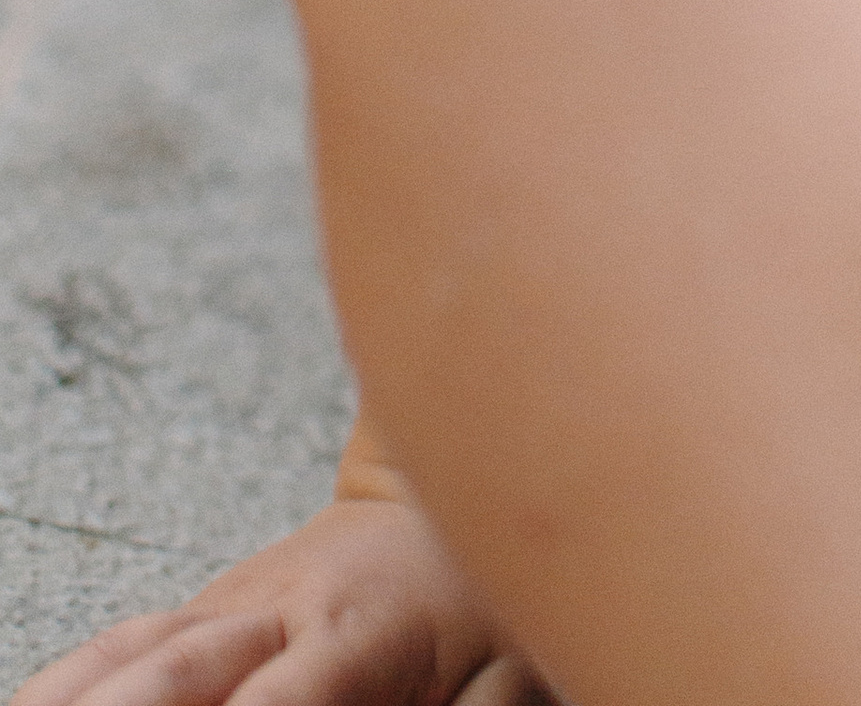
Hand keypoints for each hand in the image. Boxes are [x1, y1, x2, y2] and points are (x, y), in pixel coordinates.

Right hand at [9, 477, 543, 705]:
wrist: (450, 483)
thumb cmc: (484, 588)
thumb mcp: (507, 660)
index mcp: (353, 633)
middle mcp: (274, 613)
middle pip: (173, 676)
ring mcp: (229, 603)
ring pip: (133, 655)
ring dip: (76, 697)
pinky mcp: (204, 606)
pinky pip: (124, 644)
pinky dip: (74, 679)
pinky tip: (37, 703)